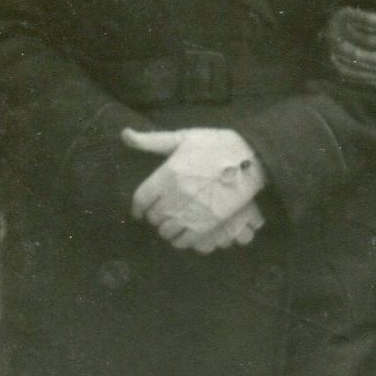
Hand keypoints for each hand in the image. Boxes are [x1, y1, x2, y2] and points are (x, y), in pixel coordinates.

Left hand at [122, 127, 264, 248]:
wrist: (251, 157)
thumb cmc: (216, 144)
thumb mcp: (183, 137)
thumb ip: (152, 140)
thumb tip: (124, 135)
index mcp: (168, 173)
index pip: (141, 199)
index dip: (137, 208)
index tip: (138, 212)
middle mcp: (176, 195)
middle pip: (154, 217)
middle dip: (154, 217)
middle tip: (158, 215)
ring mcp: (193, 211)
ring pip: (168, 231)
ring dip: (167, 229)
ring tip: (171, 224)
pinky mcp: (209, 223)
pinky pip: (186, 240)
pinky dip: (181, 240)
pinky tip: (184, 233)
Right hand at [326, 7, 375, 86]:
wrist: (300, 45)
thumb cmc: (333, 27)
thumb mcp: (351, 16)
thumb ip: (375, 17)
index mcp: (341, 16)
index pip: (374, 22)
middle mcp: (335, 33)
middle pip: (372, 43)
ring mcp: (329, 52)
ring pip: (364, 60)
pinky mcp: (326, 69)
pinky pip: (351, 75)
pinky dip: (368, 77)